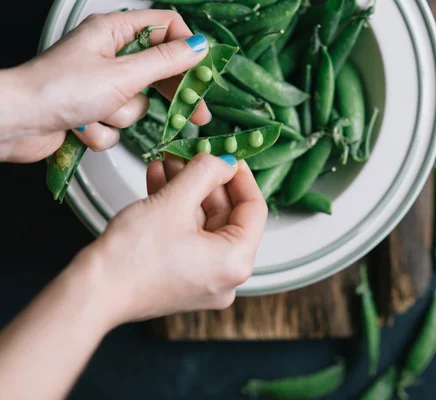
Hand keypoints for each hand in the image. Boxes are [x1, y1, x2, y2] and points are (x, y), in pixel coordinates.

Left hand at [0, 9, 211, 161]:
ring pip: (137, 104)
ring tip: (98, 112)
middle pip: (158, 70)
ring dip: (120, 116)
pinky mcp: (93, 111)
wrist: (17, 122)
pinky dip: (103, 131)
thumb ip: (166, 62)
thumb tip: (199, 47)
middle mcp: (108, 55)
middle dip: (170, 95)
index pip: (165, 28)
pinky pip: (117, 125)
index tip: (205, 73)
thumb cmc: (59, 89)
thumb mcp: (123, 74)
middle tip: (197, 114)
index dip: (187, 49)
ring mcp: (101, 85)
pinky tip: (84, 126)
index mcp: (113, 32)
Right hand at [77, 153, 266, 324]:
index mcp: (236, 262)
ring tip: (168, 162)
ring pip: (204, 224)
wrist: (92, 293)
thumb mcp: (175, 201)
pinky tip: (159, 182)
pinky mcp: (184, 279)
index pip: (254, 209)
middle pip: (227, 216)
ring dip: (187, 191)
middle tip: (190, 153)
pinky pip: (189, 238)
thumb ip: (205, 173)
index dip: (241, 176)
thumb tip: (224, 161)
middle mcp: (227, 276)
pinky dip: (177, 211)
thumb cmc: (132, 256)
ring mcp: (205, 281)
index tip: (229, 155)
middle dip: (205, 181)